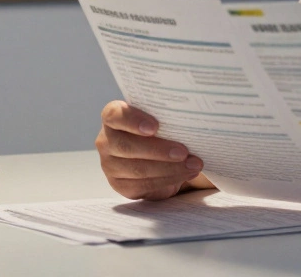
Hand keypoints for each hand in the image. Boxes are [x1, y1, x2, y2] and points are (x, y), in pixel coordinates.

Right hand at [95, 101, 211, 199]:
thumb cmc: (161, 128)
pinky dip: (168, 180)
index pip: (114, 115)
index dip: (133, 121)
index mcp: (113, 117)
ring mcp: (110, 165)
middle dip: (159, 150)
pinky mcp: (120, 185)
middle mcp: (106, 141)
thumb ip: (167, 116)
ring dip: (169, 168)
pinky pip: (143, 185)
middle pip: (126, 146)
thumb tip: (192, 119)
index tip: (155, 127)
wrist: (158, 153)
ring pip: (137, 169)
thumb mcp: (162, 118)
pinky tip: (185, 174)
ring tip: (193, 165)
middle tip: (184, 152)